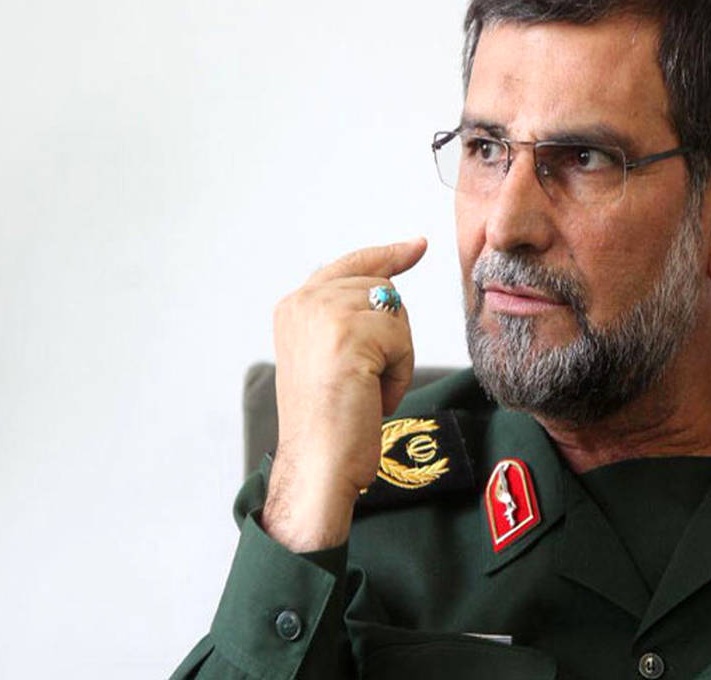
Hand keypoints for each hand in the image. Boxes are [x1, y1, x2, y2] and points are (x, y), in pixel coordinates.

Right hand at [262, 237, 426, 550]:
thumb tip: (390, 281)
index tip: (416, 245)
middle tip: (365, 381)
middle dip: (391, 337)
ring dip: (396, 357)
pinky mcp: (349, 333)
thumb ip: (347, 317)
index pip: (350, 266)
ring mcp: (324, 314)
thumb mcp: (332, 357)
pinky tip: (373, 398)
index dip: (386, 255)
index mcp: (294, 306)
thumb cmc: (330, 423)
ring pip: (396, 313)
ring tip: (365, 390)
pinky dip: (399, 374)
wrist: (317, 464)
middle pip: (384, 290)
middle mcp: (304, 302)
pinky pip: (401, 340)